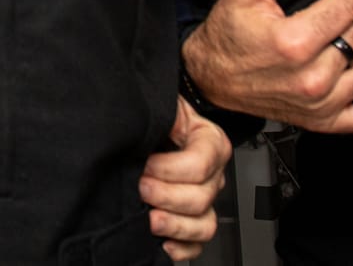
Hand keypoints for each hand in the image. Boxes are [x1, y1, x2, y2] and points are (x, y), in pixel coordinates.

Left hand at [139, 97, 231, 261]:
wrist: (149, 126)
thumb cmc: (158, 114)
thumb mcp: (162, 104)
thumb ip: (160, 111)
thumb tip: (145, 121)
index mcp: (210, 142)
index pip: (200, 163)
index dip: (169, 168)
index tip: (145, 163)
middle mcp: (212, 174)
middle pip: (201, 197)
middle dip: (165, 195)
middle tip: (140, 187)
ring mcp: (204, 199)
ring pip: (204, 224)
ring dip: (174, 225)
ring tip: (148, 218)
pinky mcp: (192, 220)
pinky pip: (197, 245)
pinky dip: (181, 248)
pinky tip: (161, 242)